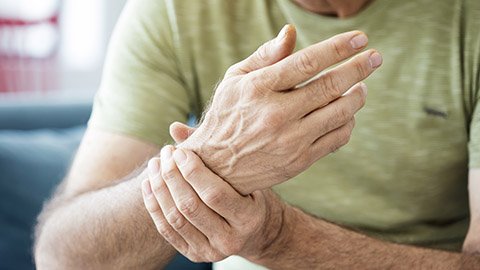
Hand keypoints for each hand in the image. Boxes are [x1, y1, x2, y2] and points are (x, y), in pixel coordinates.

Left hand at [142, 146, 284, 261]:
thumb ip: (213, 152)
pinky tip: (149, 184)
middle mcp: (230, 240)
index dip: (192, 172)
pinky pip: (167, 231)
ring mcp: (210, 251)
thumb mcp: (244, 176)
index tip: (180, 151)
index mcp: (248, 218)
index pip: (214, 194)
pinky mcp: (194, 255)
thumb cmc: (250, 196)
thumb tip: (175, 128)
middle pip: (190, 207)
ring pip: (175, 219)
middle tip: (165, 153)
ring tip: (155, 165)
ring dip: (160, 189)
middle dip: (172, 176)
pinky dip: (154, 206)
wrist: (257, 233)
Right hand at [179, 25, 381, 194]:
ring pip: (339, 113)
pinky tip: (347, 114)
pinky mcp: (299, 161)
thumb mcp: (235, 81)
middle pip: (329, 86)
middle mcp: (276, 114)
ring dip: (357, 96)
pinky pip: (336, 138)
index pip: (306, 63)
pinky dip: (348, 123)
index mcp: (258, 89)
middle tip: (376, 57)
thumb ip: (264, 56)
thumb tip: (291, 32)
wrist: (217, 169)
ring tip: (362, 87)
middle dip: (359, 69)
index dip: (337, 48)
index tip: (360, 39)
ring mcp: (290, 140)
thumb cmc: (226, 116)